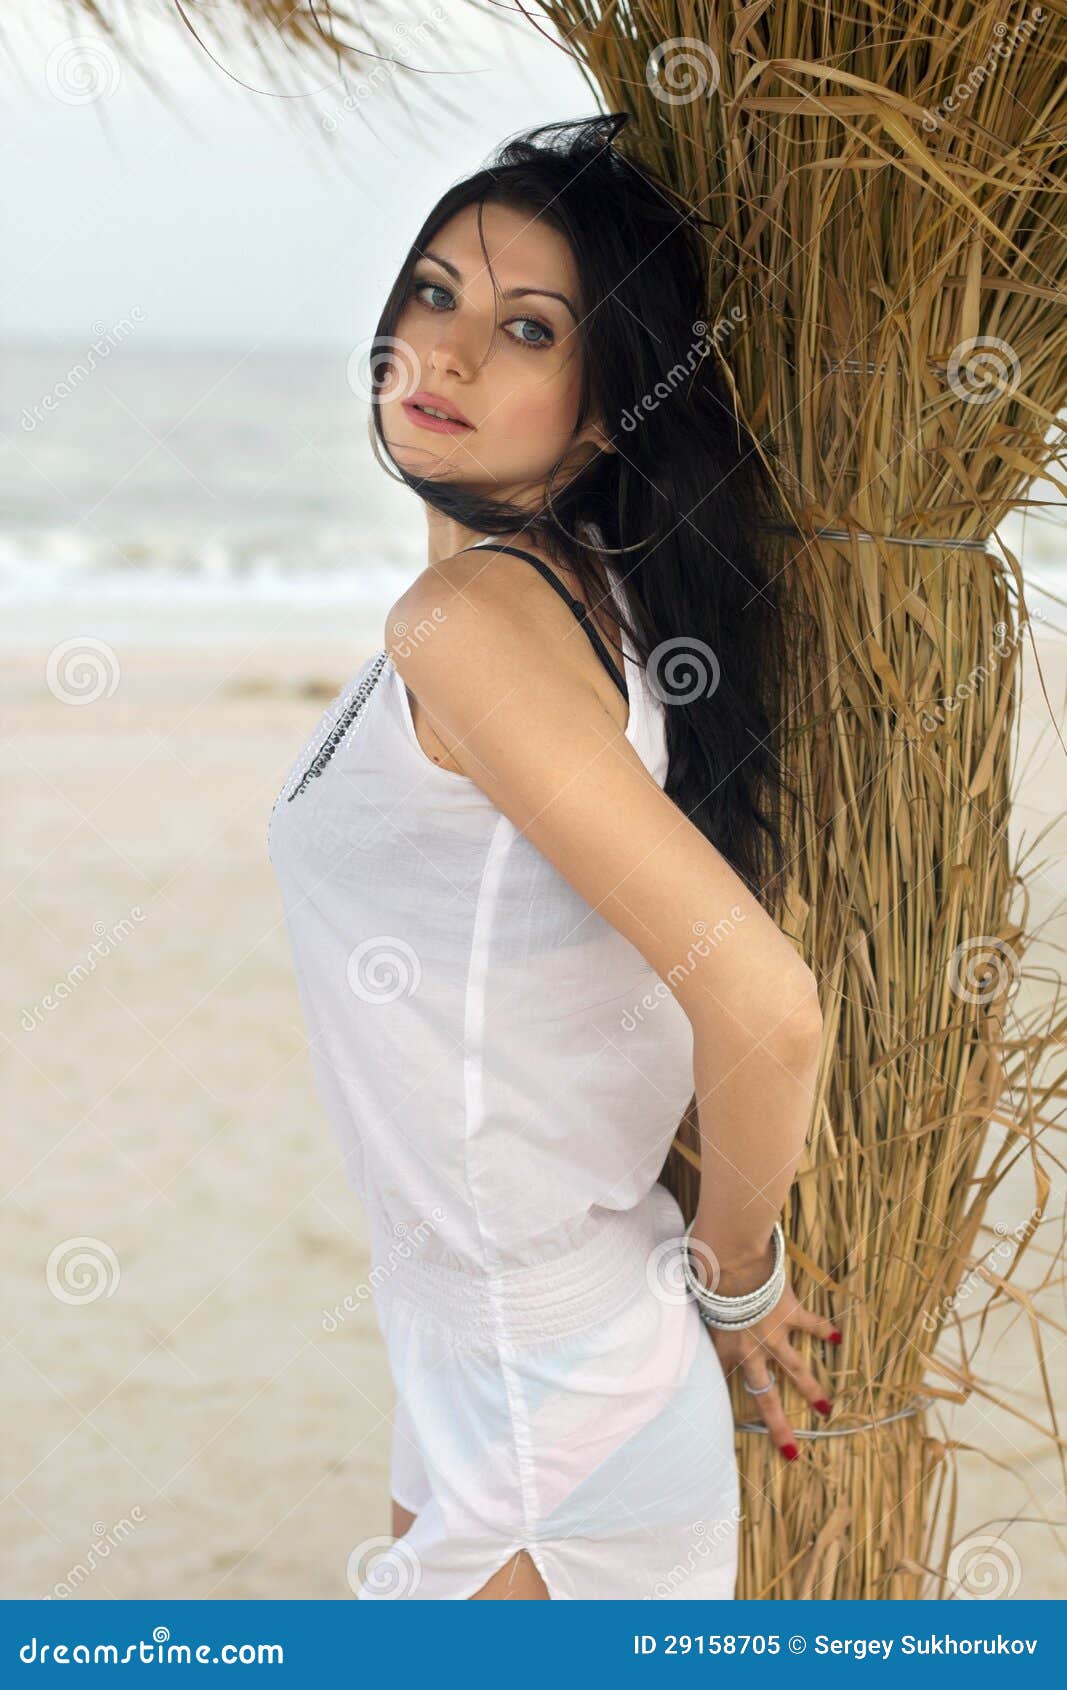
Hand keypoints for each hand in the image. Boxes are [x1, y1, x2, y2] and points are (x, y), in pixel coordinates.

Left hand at [707, 1274, 840, 1460]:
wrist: (728, 1259)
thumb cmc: (702, 1278)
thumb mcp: (691, 1306)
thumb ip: (693, 1315)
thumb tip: (673, 1301)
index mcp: (722, 1348)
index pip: (721, 1381)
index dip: (723, 1402)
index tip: (725, 1424)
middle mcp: (749, 1349)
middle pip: (765, 1396)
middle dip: (778, 1424)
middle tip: (791, 1450)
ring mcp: (773, 1334)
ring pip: (795, 1370)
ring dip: (811, 1389)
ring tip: (824, 1410)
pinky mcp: (789, 1312)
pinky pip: (811, 1324)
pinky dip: (824, 1330)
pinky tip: (837, 1338)